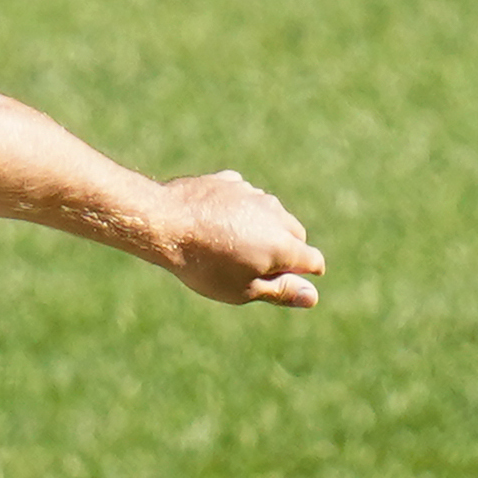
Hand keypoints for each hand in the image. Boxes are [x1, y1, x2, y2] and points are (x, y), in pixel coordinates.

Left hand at [148, 171, 324, 307]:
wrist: (165, 223)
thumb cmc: (203, 264)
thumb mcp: (242, 289)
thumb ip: (280, 291)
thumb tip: (312, 296)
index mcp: (284, 245)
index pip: (312, 260)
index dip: (306, 274)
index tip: (292, 281)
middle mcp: (276, 214)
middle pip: (295, 234)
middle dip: (287, 250)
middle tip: (258, 267)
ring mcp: (253, 194)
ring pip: (271, 213)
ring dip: (263, 228)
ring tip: (233, 245)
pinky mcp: (231, 181)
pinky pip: (244, 198)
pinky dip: (238, 210)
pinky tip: (217, 222)